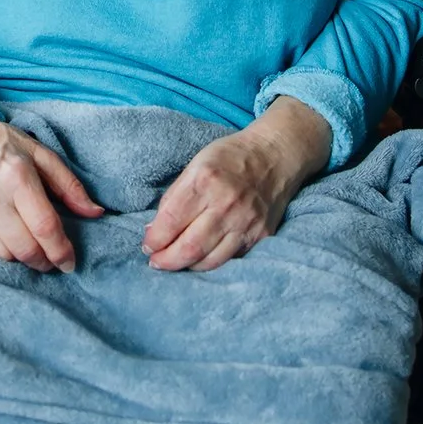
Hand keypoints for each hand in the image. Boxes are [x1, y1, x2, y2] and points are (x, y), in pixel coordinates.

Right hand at [0, 107, 104, 271]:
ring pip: (5, 256)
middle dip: (44, 261)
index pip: (44, 226)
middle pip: (25, 248)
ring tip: (29, 248)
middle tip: (51, 259)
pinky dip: (1, 253)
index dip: (61, 250)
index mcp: (17, 176)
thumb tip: (95, 213)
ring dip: (22, 258)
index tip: (70, 263)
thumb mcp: (42, 156)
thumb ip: (70, 186)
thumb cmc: (5, 146)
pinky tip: (8, 241)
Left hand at [143, 98, 330, 271]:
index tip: (147, 246)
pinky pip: (231, 259)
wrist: (275, 155)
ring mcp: (246, 221)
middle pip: (189, 248)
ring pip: (210, 261)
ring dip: (187, 267)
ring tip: (176, 263)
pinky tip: (200, 260)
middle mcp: (226, 203)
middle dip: (166, 261)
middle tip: (157, 262)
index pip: (170, 222)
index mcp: (204, 180)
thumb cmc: (230, 158)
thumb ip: (173, 198)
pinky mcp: (261, 235)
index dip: (154, 240)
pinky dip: (211, 263)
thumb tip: (153, 231)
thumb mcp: (195, 165)